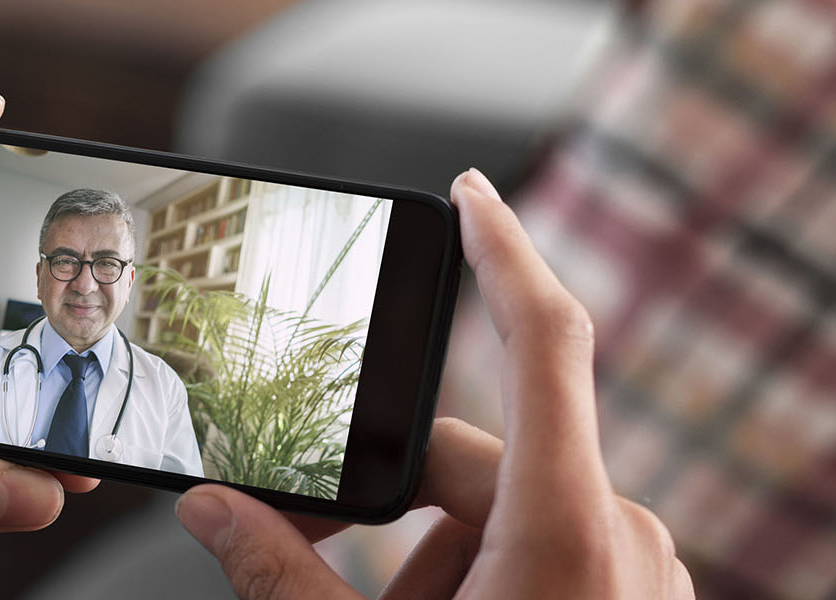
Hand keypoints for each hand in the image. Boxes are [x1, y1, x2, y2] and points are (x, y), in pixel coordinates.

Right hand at [174, 169, 691, 597]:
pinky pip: (535, 548)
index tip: (464, 190)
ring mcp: (632, 570)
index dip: (502, 250)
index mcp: (568, 529)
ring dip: (421, 555)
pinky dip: (469, 575)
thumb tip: (203, 505)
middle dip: (378, 499)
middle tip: (281, 536)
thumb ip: (279, 573)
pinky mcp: (626, 598)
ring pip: (498, 512)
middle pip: (474, 455)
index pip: (544, 340)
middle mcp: (619, 533)